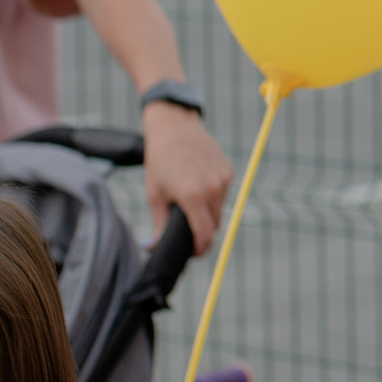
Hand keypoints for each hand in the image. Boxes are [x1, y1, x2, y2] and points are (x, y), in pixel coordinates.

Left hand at [141, 102, 230, 250]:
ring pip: (220, 210)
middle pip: (215, 226)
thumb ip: (159, 224)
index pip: (205, 235)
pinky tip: (199, 185)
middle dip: (204, 233)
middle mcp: (212, 189)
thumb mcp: (154, 194)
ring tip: (190, 204)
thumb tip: (152, 247)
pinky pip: (223, 194)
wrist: (174, 127)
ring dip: (209, 214)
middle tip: (188, 233)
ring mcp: (223, 179)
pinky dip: (213, 197)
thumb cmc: (160, 160)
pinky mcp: (228, 171)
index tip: (193, 253)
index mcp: (193, 197)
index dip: (200, 249)